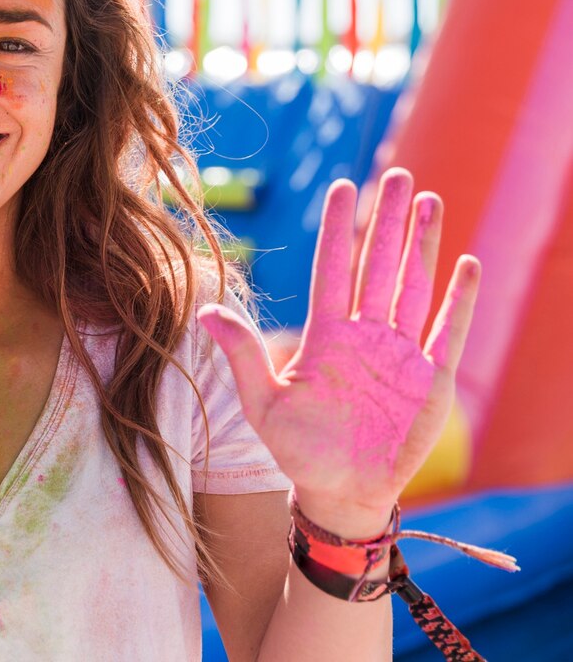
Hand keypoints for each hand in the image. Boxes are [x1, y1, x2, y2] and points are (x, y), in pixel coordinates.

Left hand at [198, 168, 480, 534]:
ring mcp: (401, 354)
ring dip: (423, 245)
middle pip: (379, 266)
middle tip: (400, 176)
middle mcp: (364, 335)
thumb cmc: (297, 449)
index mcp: (325, 335)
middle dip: (389, 221)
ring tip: (431, 200)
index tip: (342, 186)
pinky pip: (449, 331)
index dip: (339, 229)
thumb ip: (241, 354)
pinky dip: (459, 299)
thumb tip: (204, 310)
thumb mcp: (261, 402)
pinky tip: (466, 263)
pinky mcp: (432, 380)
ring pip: (414, 287)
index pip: (333, 269)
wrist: (340, 493)